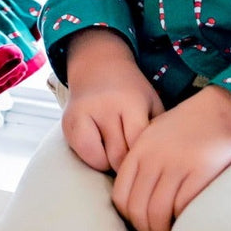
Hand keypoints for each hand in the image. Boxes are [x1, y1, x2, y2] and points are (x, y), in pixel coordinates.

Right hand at [62, 29, 162, 172]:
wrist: (97, 65)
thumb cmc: (131, 91)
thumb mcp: (151, 102)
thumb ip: (157, 130)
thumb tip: (162, 166)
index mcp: (130, 102)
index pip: (138, 144)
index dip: (146, 158)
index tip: (151, 161)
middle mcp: (104, 107)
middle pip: (120, 155)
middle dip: (129, 164)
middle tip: (135, 162)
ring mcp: (83, 115)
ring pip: (100, 160)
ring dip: (111, 164)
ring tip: (119, 155)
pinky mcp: (68, 123)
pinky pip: (84, 155)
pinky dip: (94, 160)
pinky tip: (102, 150)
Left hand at [112, 86, 230, 230]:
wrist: (224, 110)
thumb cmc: (190, 125)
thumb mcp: (156, 135)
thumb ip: (142, 162)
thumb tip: (137, 196)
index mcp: (139, 150)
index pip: (120, 197)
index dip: (130, 219)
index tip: (143, 226)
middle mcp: (153, 159)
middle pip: (137, 210)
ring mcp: (175, 167)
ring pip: (156, 215)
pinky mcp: (198, 173)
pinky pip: (181, 210)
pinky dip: (182, 224)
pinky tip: (188, 226)